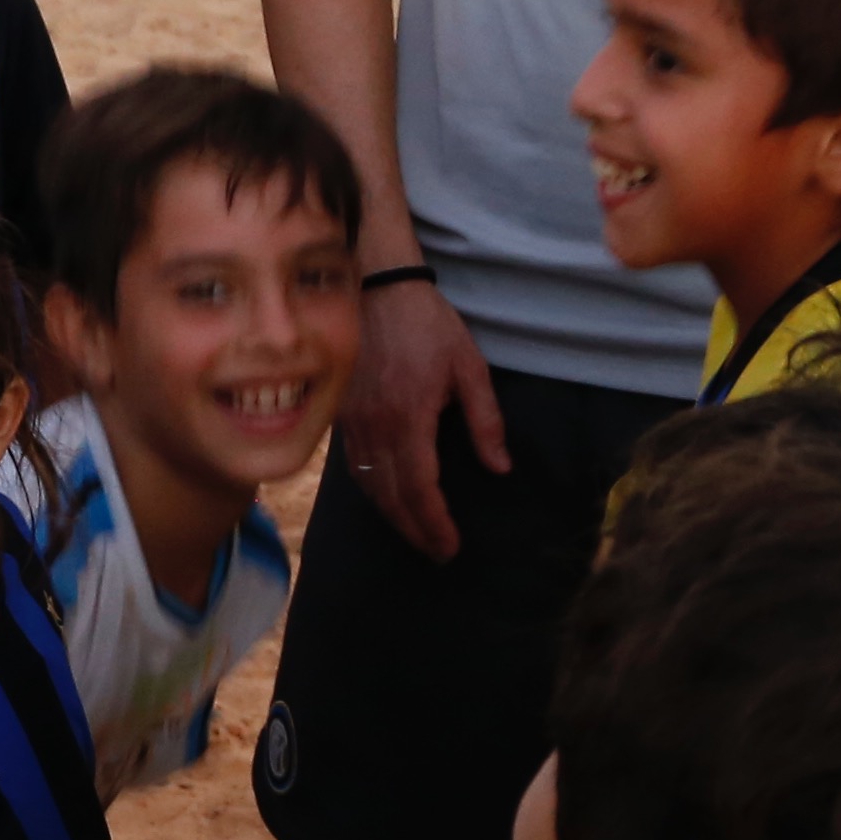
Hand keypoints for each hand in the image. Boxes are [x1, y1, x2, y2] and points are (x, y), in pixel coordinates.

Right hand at [339, 277, 504, 559]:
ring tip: (416, 535)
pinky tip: (387, 499)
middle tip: (438, 553)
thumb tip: (500, 468)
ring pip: (368, 485)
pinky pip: (352, 465)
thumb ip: (486, 421)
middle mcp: (375, 426)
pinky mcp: (340, 413)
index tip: (450, 546)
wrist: (376, 286)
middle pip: (391, 496)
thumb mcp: (469, 367)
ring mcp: (352, 420)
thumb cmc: (428, 324)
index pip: (419, 487)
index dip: (434, 522)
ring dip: (392, 516)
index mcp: (409, 416)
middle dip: (415, 530)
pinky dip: (372, 491)